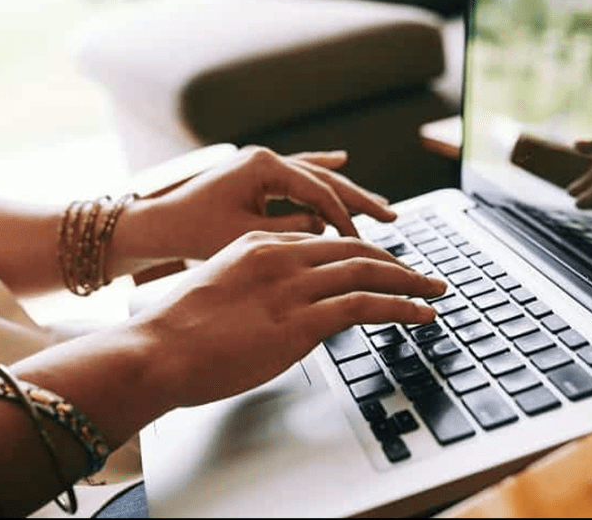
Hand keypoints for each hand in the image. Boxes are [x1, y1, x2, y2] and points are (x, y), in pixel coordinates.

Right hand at [131, 231, 446, 408]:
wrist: (156, 350)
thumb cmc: (176, 331)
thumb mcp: (220, 290)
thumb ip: (256, 288)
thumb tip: (278, 309)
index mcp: (260, 243)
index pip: (326, 241)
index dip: (364, 252)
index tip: (384, 266)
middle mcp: (281, 256)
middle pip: (355, 250)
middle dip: (397, 263)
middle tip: (424, 276)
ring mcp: (292, 287)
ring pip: (369, 272)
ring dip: (410, 283)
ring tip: (435, 293)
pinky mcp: (299, 321)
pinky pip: (366, 307)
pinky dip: (402, 308)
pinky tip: (422, 315)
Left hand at [146, 146, 396, 260]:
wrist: (154, 226)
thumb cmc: (192, 233)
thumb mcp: (246, 237)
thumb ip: (291, 230)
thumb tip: (326, 229)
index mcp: (262, 166)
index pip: (318, 192)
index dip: (344, 218)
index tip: (364, 243)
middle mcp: (263, 158)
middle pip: (323, 180)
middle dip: (358, 201)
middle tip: (391, 218)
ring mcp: (258, 164)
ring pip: (313, 178)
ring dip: (344, 192)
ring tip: (379, 205)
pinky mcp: (252, 174)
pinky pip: (294, 172)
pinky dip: (318, 170)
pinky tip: (340, 160)